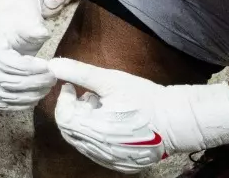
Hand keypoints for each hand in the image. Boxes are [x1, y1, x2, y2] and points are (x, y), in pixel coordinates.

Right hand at [0, 0, 55, 112]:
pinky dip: (18, 104)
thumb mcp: (25, 19)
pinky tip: (34, 97)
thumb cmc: (18, 20)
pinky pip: (1, 101)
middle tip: (52, 79)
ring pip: (3, 94)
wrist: (9, 23)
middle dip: (32, 83)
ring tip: (46, 87)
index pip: (6, 63)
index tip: (48, 67)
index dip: (29, 69)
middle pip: (4, 81)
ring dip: (28, 95)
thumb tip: (41, 33)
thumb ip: (32, 27)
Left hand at [50, 62, 228, 172]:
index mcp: (96, 130)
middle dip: (73, 110)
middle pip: (70, 131)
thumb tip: (52, 65)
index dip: (63, 99)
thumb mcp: (111, 80)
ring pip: (82, 142)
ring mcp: (110, 160)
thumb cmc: (145, 98)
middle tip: (89, 96)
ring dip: (84, 123)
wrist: (176, 121)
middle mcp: (101, 150)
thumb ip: (79, 72)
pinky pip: (96, 151)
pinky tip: (110, 122)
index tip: (71, 86)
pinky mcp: (119, 164)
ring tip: (102, 107)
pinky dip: (95, 136)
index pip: (63, 118)